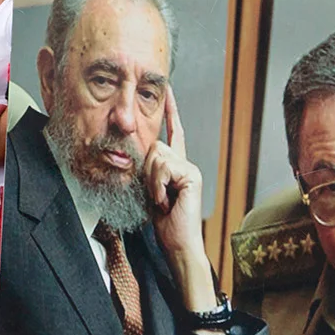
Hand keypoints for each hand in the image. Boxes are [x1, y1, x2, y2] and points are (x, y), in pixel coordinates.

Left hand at [144, 88, 215, 311]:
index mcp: (176, 166)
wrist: (178, 243)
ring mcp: (191, 168)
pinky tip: (166, 201)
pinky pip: (164, 168)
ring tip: (162, 200)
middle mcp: (186, 163)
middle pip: (155, 146)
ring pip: (157, 157)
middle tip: (155, 195)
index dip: (171, 111)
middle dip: (146, 172)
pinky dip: (158, 186)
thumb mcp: (150, 191)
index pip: (174, 133)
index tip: (168, 91)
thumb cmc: (164, 222)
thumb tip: (142, 153)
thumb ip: (148, 170)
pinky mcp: (193, 175)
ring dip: (151, 182)